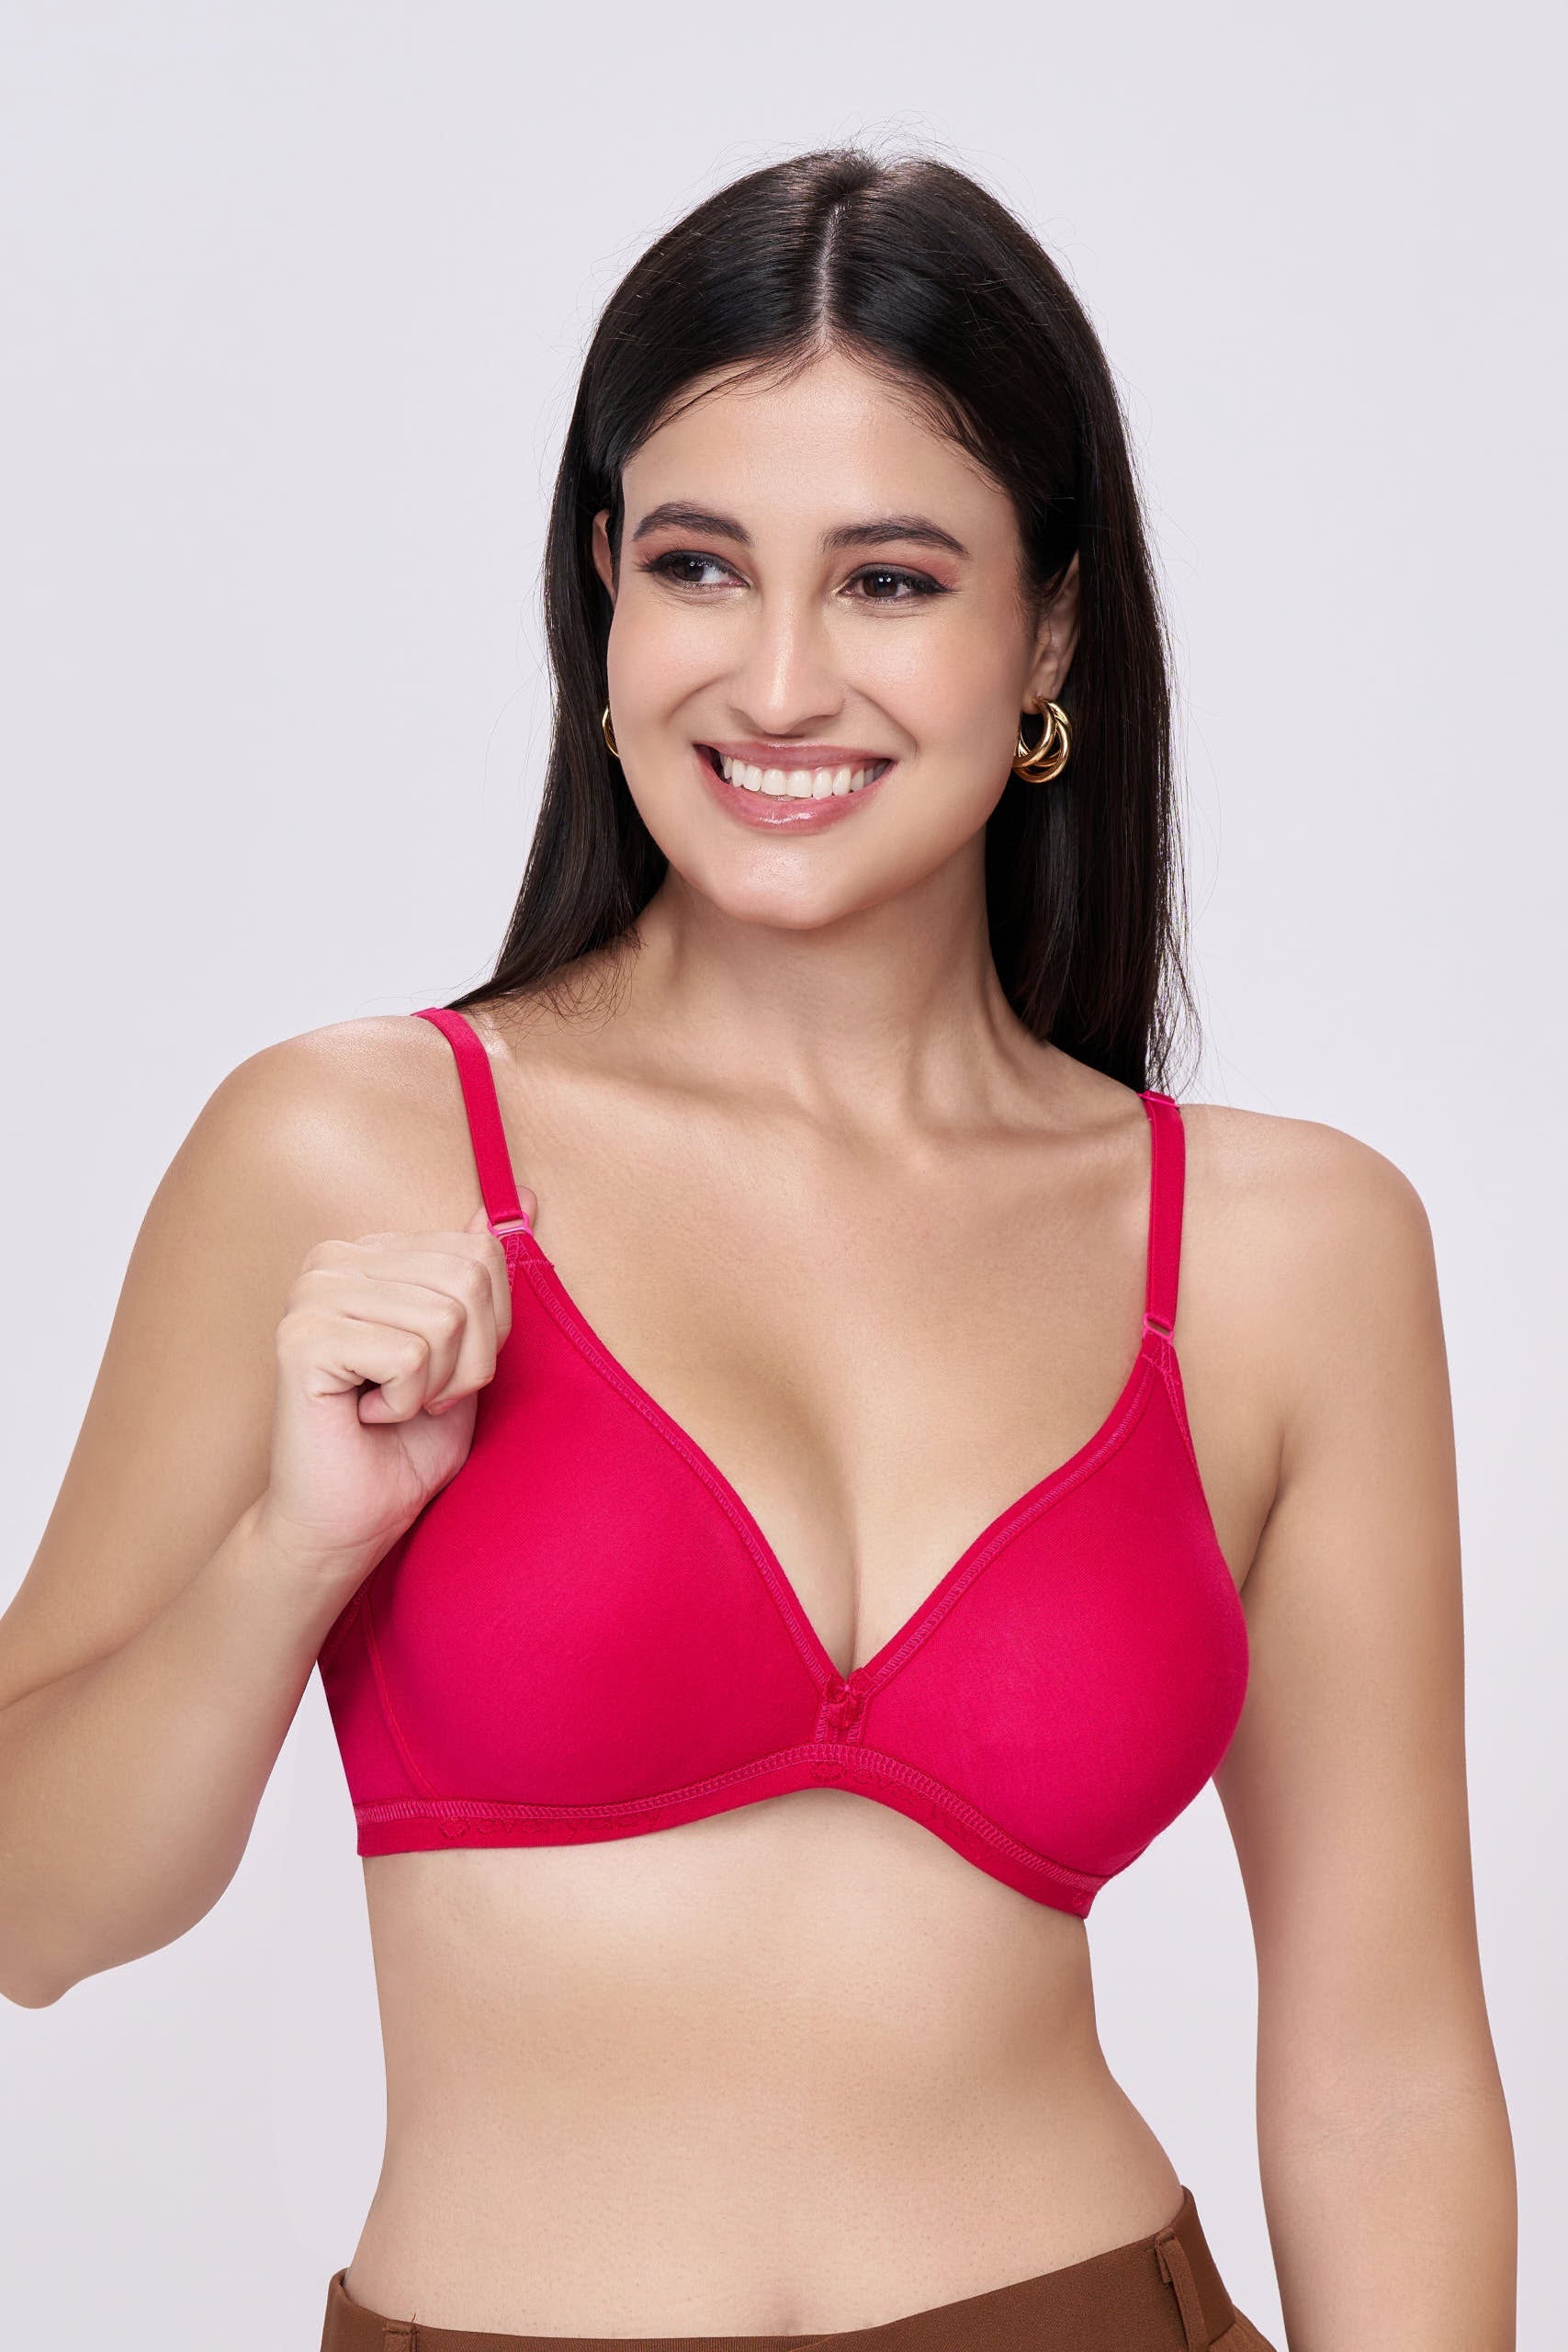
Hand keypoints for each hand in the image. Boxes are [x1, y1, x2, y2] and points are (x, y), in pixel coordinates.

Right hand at [258, 1199, 528, 1591]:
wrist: (349, 1521)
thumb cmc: (408, 1443)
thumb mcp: (469, 1350)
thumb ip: (484, 1274)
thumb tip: (525, 1195)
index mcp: (371, 1252)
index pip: (481, 1253)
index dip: (491, 1329)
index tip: (449, 1372)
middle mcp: (334, 1260)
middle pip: (468, 1280)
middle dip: (471, 1359)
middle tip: (426, 1398)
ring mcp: (312, 1294)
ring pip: (444, 1318)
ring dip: (439, 1385)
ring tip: (397, 1407)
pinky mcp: (302, 1338)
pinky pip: (411, 1355)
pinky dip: (408, 1402)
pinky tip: (369, 1415)